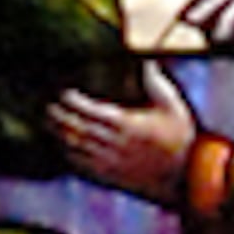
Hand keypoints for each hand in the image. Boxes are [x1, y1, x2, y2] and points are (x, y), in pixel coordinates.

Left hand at [47, 73, 198, 204]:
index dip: (75, 103)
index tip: (64, 93)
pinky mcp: (112, 176)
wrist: (185, 176)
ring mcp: (112, 163)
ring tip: (49, 122)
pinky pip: (84, 166)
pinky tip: (63, 146)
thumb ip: (155, 81)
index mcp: (128, 125)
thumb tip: (145, 57)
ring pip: (79, 148)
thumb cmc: (180, 136)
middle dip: (61, 117)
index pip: (93, 112)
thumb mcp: (172, 105)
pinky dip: (70, 155)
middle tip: (48, 106)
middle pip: (80, 130)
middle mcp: (116, 145)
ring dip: (61, 135)